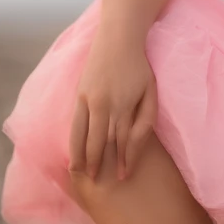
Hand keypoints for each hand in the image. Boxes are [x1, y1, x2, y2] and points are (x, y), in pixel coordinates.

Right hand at [68, 30, 157, 181]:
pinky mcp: (79, 94)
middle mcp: (103, 104)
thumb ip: (144, 119)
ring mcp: (88, 99)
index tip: (123, 176)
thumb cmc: (139, 67)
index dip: (123, 160)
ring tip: (80, 173)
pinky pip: (74, 123)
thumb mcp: (150, 91)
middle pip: (99, 142)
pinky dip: (73, 139)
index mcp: (123, 105)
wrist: (118, 38)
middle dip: (99, 164)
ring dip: (81, 156)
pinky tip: (73, 151)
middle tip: (98, 185)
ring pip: (81, 135)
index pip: (122, 141)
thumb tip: (133, 143)